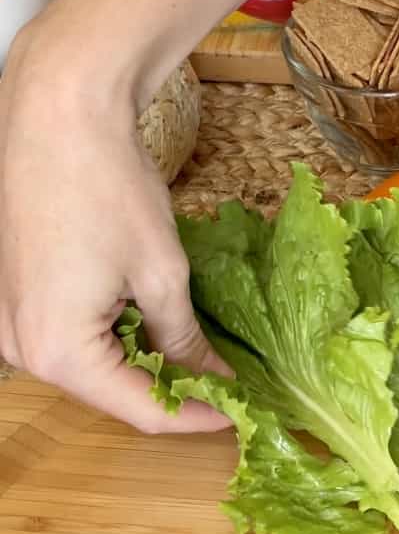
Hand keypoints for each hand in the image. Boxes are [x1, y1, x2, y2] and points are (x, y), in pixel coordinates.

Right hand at [0, 27, 229, 432]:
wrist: (58, 116)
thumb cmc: (108, 190)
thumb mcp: (163, 274)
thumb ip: (184, 338)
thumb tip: (214, 375)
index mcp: (57, 352)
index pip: (140, 409)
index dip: (197, 417)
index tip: (241, 415)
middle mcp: (22, 349)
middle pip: (111, 392)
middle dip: (172, 392)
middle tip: (228, 387)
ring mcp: (11, 323)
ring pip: (92, 366)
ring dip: (145, 365)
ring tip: (203, 359)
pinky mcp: (15, 296)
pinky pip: (72, 336)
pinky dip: (117, 338)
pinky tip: (157, 325)